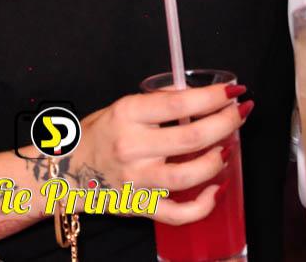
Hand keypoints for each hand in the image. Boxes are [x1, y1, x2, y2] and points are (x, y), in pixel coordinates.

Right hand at [73, 83, 249, 224]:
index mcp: (127, 114)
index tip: (233, 92)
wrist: (65, 171)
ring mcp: (136, 179)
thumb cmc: (97, 135)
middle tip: (241, 114)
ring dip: (217, 161)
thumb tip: (196, 95)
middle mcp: (131, 146)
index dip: (212, 97)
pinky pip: (178, 212)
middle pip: (191, 137)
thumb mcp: (120, 107)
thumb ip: (156, 103)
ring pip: (188, 175)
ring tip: (227, 150)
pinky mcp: (139, 206)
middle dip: (226, 124)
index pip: (179, 103)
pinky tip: (216, 190)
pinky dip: (203, 205)